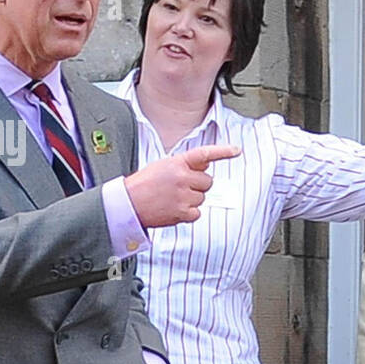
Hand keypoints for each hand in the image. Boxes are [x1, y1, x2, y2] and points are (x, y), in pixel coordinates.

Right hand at [124, 144, 240, 227]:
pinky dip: (189, 213)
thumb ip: (185, 165)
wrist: (128, 203)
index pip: (204, 154)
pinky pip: (197, 213)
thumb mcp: (163, 166)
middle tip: (180, 187)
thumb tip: (206, 166)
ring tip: (173, 198)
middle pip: (208, 182)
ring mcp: (183, 196)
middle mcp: (182, 177)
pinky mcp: (182, 212)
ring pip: (202, 198)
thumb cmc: (145, 184)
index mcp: (177, 163)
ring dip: (192, 199)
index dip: (222, 152)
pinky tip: (174, 208)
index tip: (236, 150)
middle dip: (198, 185)